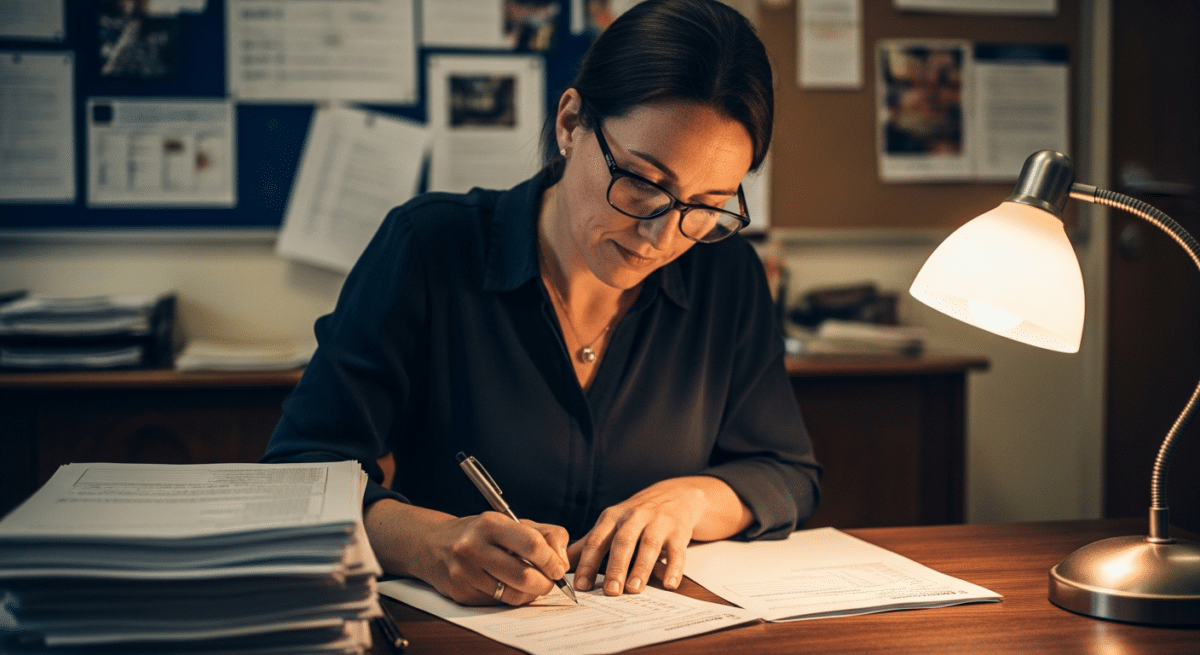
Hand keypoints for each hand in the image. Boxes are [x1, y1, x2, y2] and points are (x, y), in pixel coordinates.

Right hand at [364, 501, 568, 605]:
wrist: (433, 544)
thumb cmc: (480, 532)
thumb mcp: (512, 522)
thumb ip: (545, 534)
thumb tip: (562, 560)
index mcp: (490, 523)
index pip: (532, 544)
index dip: (552, 560)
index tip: (558, 567)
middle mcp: (474, 546)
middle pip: (525, 576)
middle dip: (545, 583)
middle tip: (549, 580)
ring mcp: (465, 572)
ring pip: (513, 595)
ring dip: (531, 594)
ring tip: (532, 584)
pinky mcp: (461, 593)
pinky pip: (497, 603)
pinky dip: (511, 598)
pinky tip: (509, 586)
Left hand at [570, 476, 750, 596]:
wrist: (675, 495)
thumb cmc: (637, 515)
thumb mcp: (611, 523)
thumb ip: (589, 544)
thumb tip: (560, 564)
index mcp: (613, 517)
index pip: (597, 540)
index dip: (588, 563)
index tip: (582, 586)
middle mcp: (634, 517)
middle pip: (622, 542)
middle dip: (615, 567)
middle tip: (610, 592)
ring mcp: (658, 523)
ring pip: (649, 545)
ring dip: (641, 568)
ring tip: (634, 589)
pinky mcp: (679, 531)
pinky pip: (677, 551)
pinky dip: (674, 568)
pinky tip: (669, 584)